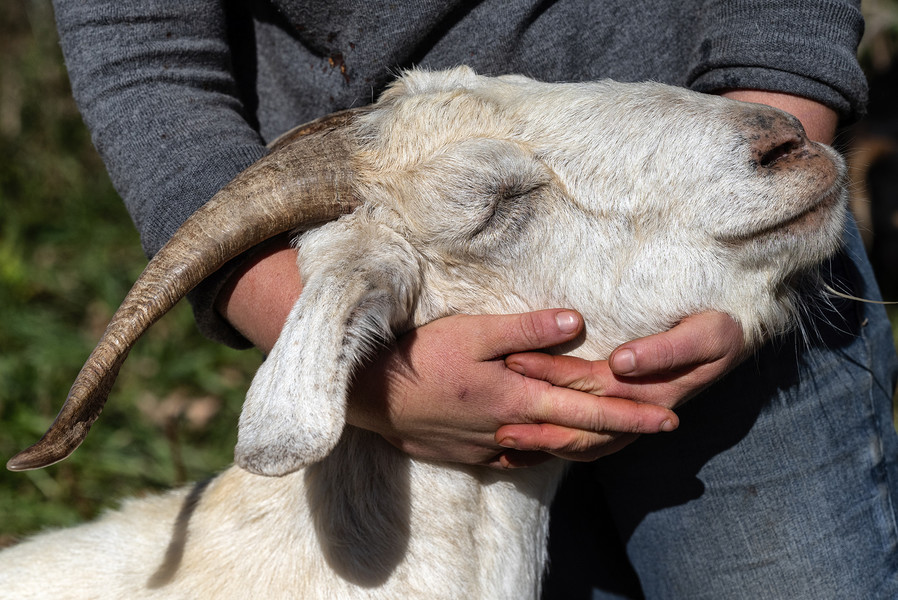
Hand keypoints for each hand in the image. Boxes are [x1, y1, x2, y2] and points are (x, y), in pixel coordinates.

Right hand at [346, 310, 678, 467]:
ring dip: (590, 443)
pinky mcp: (473, 454)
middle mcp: (513, 430)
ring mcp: (493, 447)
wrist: (372, 397)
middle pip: (580, 435)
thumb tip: (576, 323)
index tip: (669, 419)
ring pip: (555, 450)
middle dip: (624, 433)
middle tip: (659, 427)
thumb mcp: (474, 332)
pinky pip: (524, 458)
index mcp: (520, 398)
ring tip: (617, 435)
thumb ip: (527, 330)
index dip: (632, 415)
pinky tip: (554, 445)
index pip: (590, 409)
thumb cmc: (422, 358)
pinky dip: (550, 451)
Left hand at [494, 311, 745, 463]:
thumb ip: (664, 350)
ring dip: (544, 442)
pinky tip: (531, 454)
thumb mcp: (706, 334)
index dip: (552, 375)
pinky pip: (590, 443)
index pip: (592, 386)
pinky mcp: (625, 419)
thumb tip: (620, 363)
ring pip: (582, 442)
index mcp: (651, 393)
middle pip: (579, 421)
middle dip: (536, 421)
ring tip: (503, 442)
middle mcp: (638, 413)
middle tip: (496, 420)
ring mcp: (631, 420)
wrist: (733, 340)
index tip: (515, 361)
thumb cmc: (719, 328)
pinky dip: (560, 449)